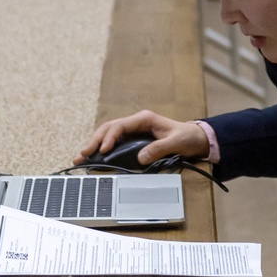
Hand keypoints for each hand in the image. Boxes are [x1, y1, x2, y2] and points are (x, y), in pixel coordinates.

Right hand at [74, 109, 209, 165]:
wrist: (195, 138)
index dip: (109, 137)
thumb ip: (159, 148)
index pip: (120, 126)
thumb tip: (140, 158)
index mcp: (144, 119)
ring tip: (81, 157)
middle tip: (82, 155)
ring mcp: (133, 131)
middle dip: (95, 141)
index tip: (102, 150)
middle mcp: (136, 123)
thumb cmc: (186, 137)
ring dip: (95, 145)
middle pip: (109, 128)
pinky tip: (94, 158)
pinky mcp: (133, 140)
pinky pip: (114, 143)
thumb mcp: (176, 142)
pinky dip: (103, 149)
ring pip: (109, 134)